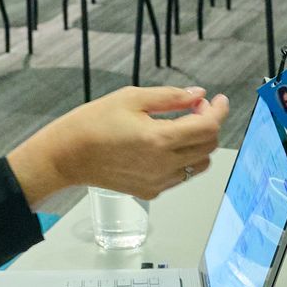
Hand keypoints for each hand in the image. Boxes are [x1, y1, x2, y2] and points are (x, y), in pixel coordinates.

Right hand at [7, 86, 228, 204]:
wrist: (67, 155)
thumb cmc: (94, 122)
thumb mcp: (132, 98)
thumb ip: (170, 97)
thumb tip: (199, 94)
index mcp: (160, 139)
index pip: (208, 127)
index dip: (219, 110)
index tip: (219, 99)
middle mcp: (164, 165)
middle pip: (209, 146)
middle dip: (209, 123)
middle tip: (193, 107)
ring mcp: (158, 182)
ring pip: (199, 164)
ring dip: (199, 143)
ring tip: (181, 126)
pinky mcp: (150, 191)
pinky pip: (181, 176)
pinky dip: (184, 159)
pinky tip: (165, 145)